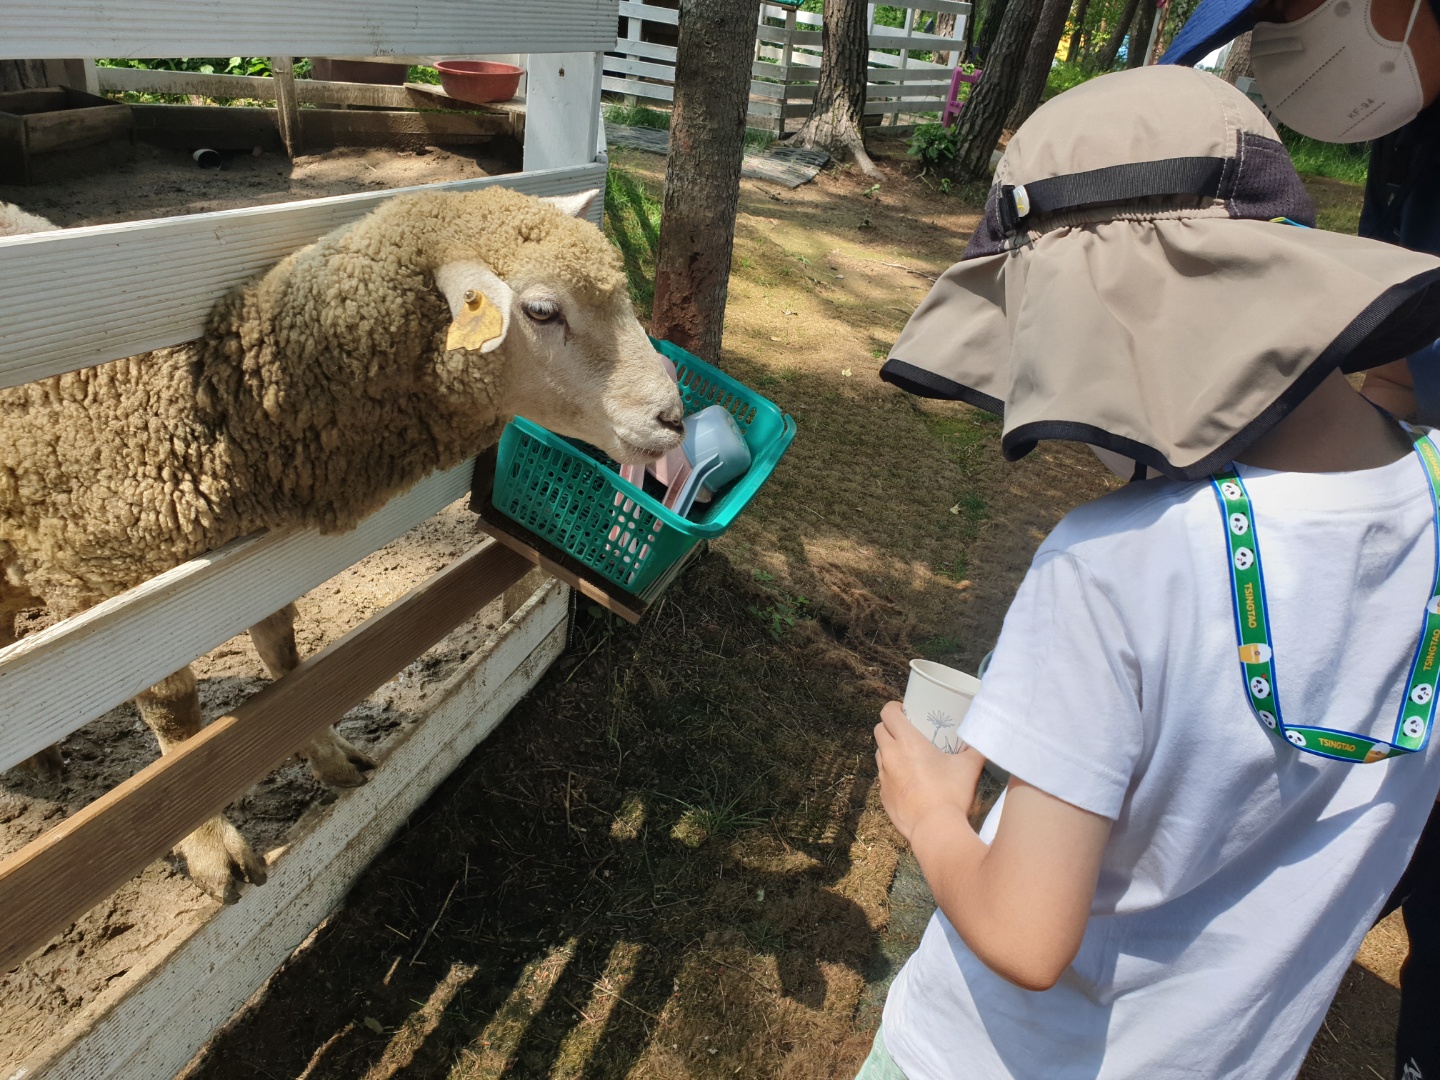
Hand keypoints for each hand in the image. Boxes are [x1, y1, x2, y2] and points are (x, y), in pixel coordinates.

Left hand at [874, 700, 986, 842]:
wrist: (935, 829)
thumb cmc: (951, 793)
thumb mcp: (969, 767)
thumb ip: (977, 749)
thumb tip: (986, 740)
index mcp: (907, 742)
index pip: (888, 714)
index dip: (894, 708)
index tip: (904, 710)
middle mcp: (890, 755)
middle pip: (879, 731)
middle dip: (890, 728)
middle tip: (906, 732)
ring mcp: (884, 777)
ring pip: (879, 754)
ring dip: (889, 750)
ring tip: (907, 756)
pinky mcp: (883, 795)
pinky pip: (883, 777)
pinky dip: (892, 774)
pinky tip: (907, 781)